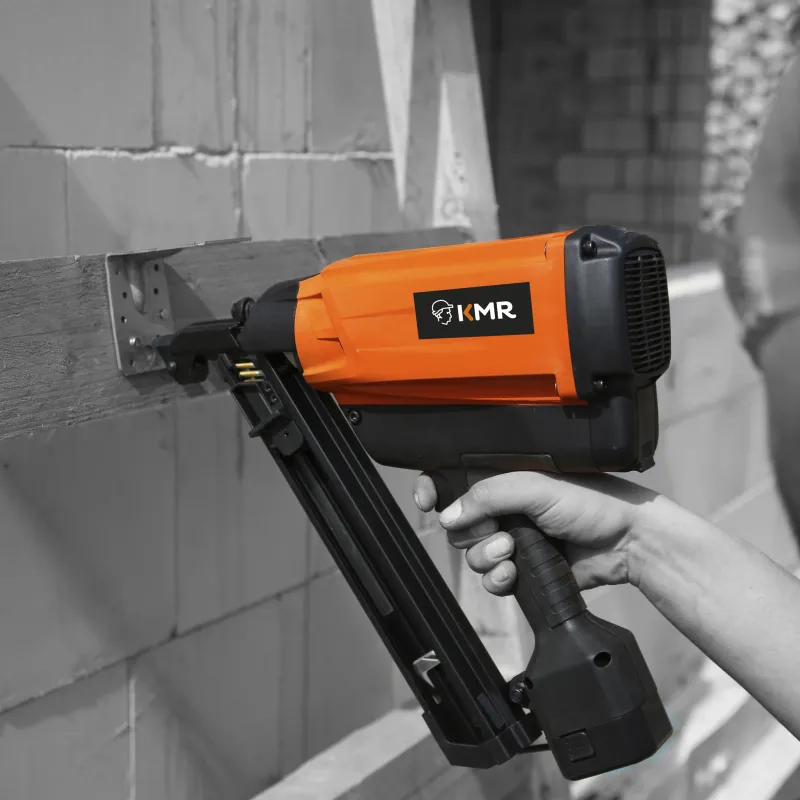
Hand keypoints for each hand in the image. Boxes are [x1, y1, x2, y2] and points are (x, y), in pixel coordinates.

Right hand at [414, 471, 663, 595]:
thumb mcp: (535, 487)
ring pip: (471, 553)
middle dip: (471, 533)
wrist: (627, 542)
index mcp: (504, 477)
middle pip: (458, 523)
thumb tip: (448, 516)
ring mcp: (512, 538)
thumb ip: (488, 496)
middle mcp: (504, 506)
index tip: (426, 500)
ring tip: (512, 554)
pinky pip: (490, 579)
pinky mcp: (522, 569)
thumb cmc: (591, 501)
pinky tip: (513, 575)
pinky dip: (496, 579)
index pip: (456, 478)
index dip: (434, 488)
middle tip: (498, 532)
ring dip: (485, 557)